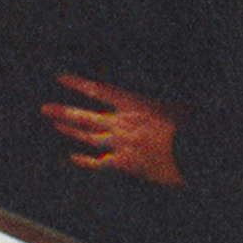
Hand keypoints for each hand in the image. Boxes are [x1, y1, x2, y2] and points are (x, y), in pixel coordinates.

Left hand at [42, 73, 185, 186]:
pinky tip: (73, 158)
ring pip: (88, 137)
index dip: (78, 84)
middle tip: (44, 108)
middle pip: (85, 116)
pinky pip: (99, 163)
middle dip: (63, 111)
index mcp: (134, 104)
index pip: (99, 90)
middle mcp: (121, 123)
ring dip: (70, 130)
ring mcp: (120, 144)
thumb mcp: (176, 107)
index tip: (60, 78)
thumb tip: (160, 105)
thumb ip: (159, 106)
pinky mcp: (125, 164)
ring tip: (56, 123)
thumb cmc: (192, 128)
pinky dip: (85, 161)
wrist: (197, 153)